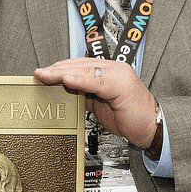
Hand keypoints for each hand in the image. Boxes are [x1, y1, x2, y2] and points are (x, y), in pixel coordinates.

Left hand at [33, 58, 158, 151]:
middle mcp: (113, 69)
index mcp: (109, 71)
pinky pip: (96, 81)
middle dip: (57, 69)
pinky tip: (66, 79)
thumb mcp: (101, 104)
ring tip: (46, 75)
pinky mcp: (120, 85)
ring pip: (85, 70)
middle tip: (39, 73)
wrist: (151, 126)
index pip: (80, 65)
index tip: (44, 73)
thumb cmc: (130, 116)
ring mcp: (118, 75)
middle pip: (79, 65)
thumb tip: (65, 91)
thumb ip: (86, 94)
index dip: (60, 68)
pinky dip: (79, 80)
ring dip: (62, 72)